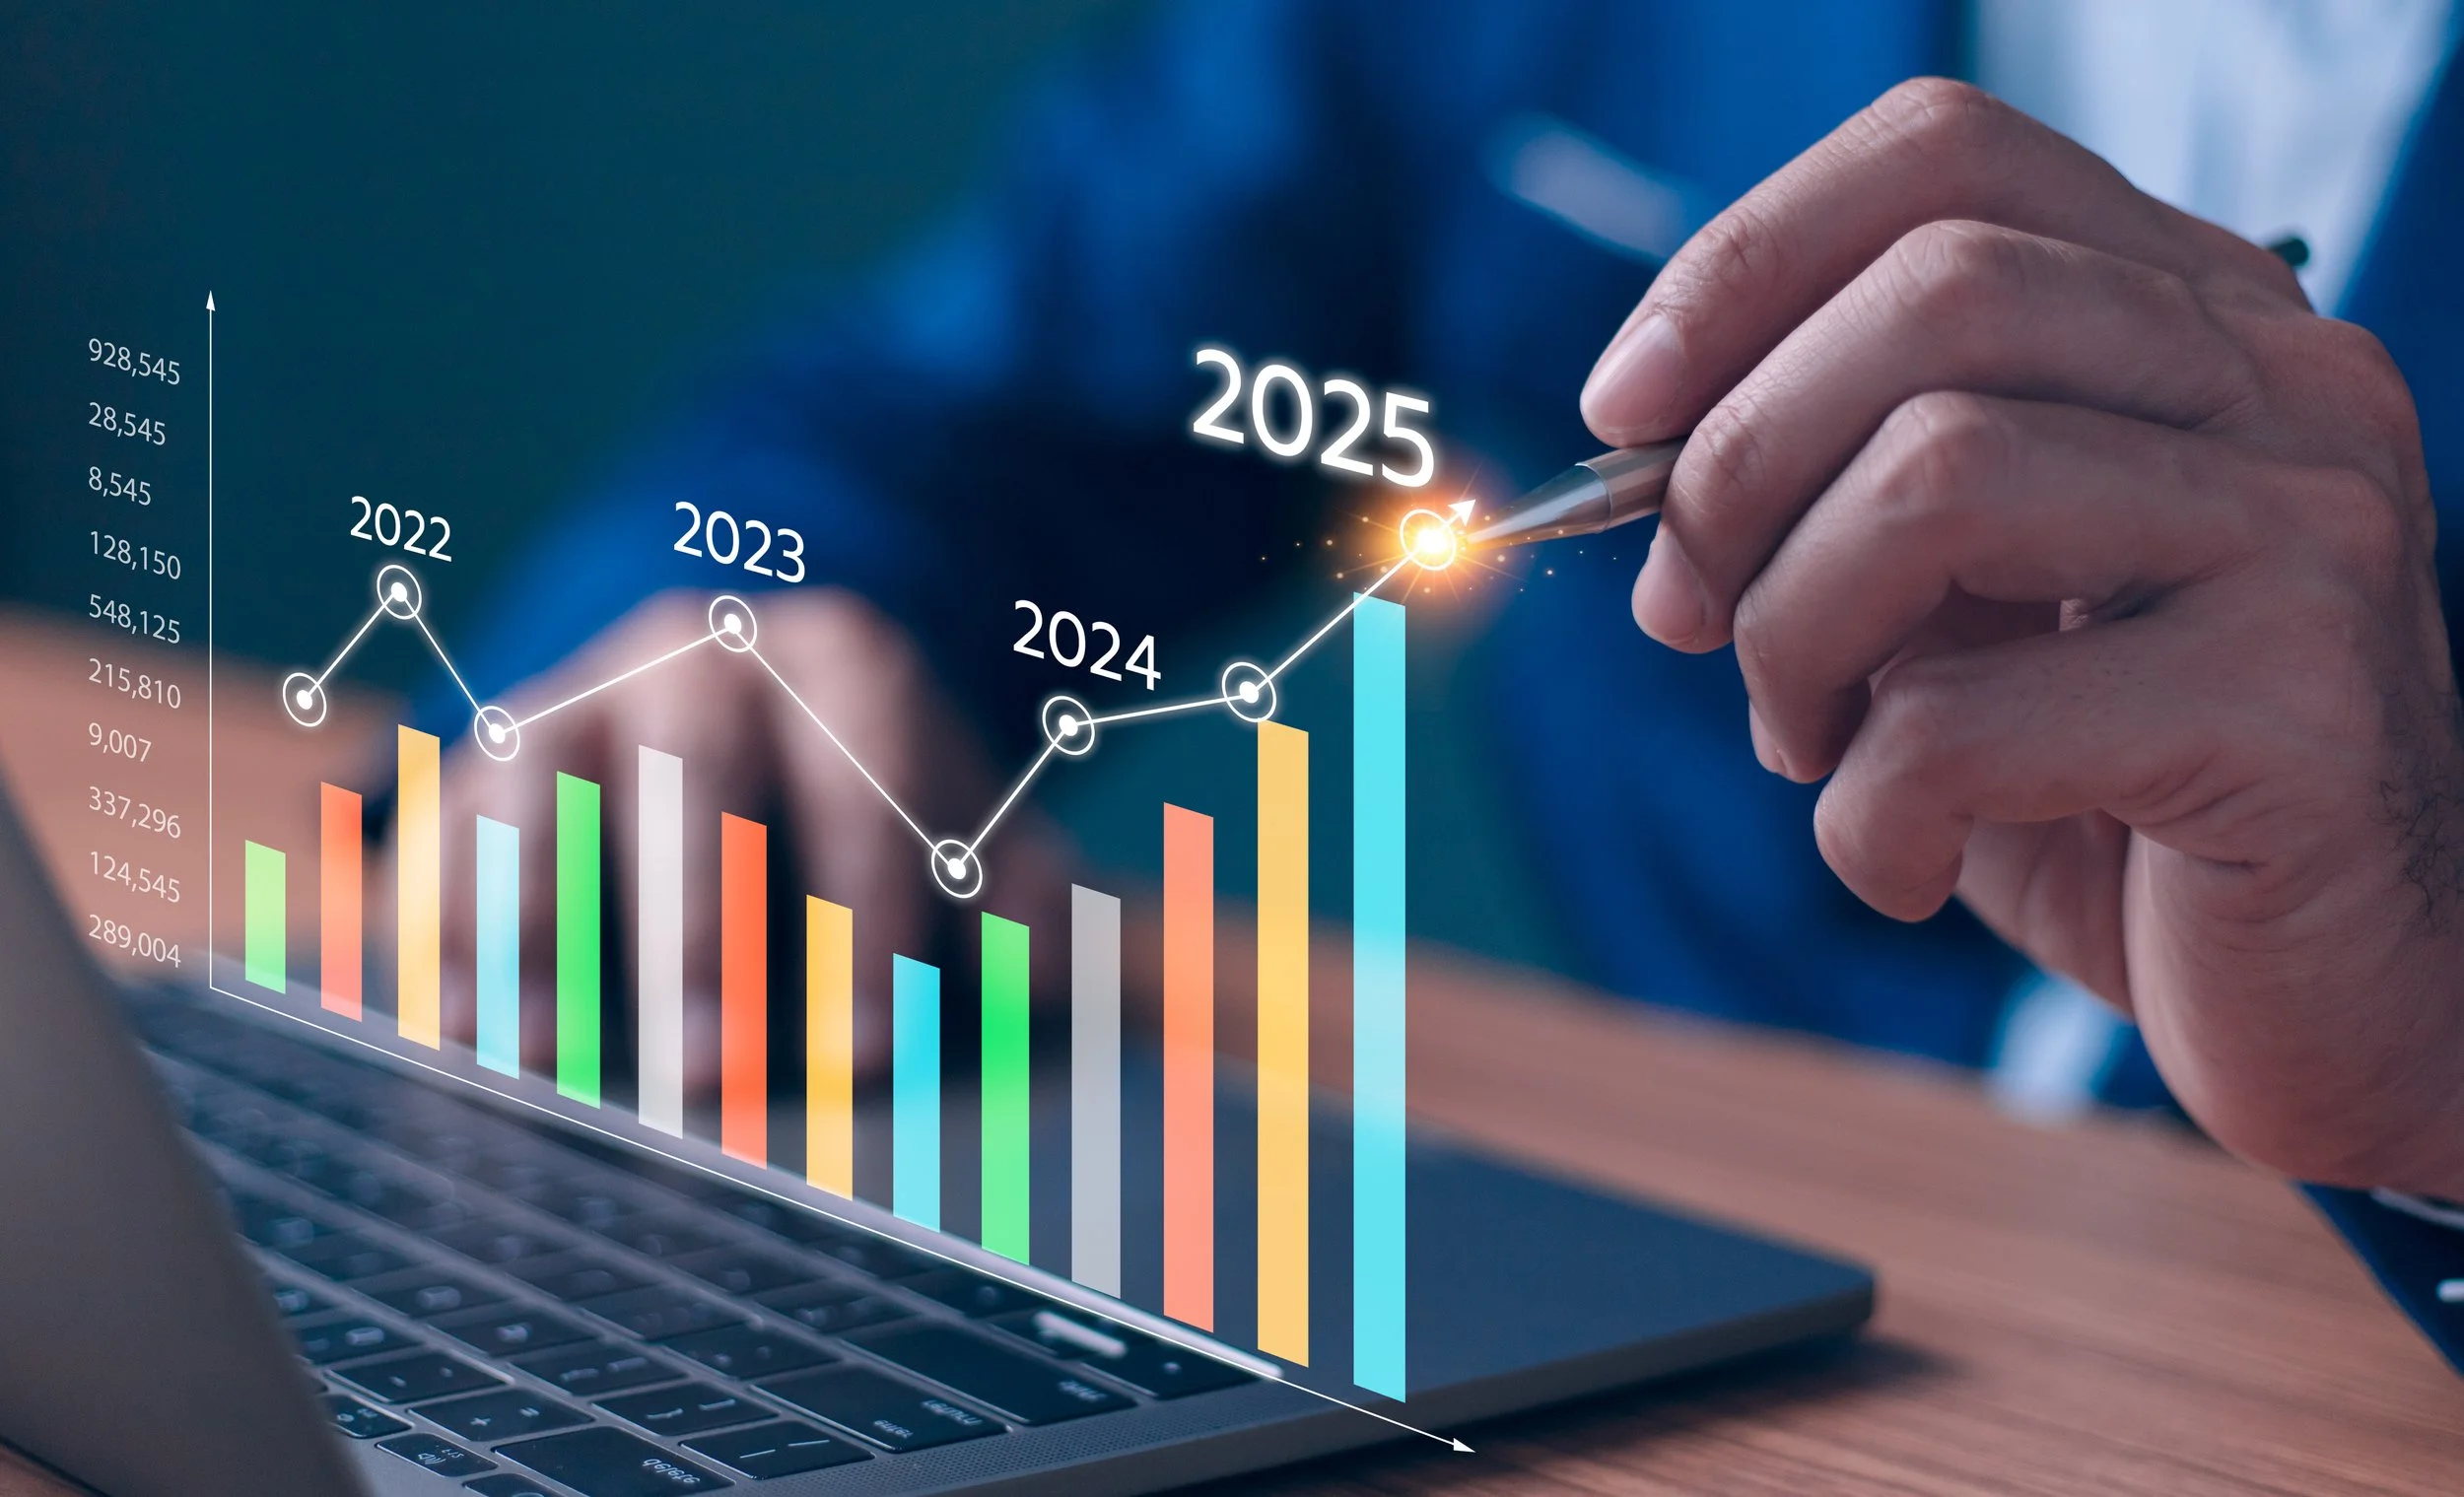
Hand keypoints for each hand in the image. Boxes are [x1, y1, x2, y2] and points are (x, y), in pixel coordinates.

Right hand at [426, 587, 1071, 1087]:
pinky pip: (447, 828)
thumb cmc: (869, 803)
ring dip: (545, 921)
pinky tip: (458, 1027)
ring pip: (546, 783)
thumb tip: (1051, 977)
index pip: (868, 768)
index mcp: (848, 666)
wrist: (735, 709)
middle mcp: (707, 660)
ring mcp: (582, 695)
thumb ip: (1020, 894)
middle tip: (712, 1068)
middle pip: (698, 770)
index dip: (870, 907)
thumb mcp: (962, 826)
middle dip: (705, 927)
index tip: (870, 1044)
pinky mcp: (485, 758)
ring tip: (552, 1054)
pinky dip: (449, 924)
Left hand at [1579, 79, 2463, 1195]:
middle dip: (1738, 464)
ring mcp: (2311, 531)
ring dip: (1790, 634)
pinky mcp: (2297, 707)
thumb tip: (1642, 460)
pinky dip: (1865, 815)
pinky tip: (1900, 865)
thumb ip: (1841, 510)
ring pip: (1937, 472)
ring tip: (1809, 745)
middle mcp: (2280, 385)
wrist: (2345, 1001)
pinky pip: (1968, 719)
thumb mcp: (1959, 621)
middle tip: (1688, 615)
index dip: (1746, 260)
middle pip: (1934, 290)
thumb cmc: (2119, 804)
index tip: (1622, 409)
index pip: (1949, 157)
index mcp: (2192, 323)